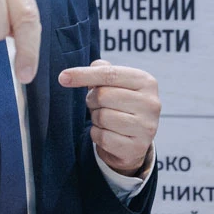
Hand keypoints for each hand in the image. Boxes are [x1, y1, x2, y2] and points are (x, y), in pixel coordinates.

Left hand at [59, 59, 160, 175]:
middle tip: (96, 105)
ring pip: (102, 117)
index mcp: (146, 82)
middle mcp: (151, 103)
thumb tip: (92, 65)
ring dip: (96, 119)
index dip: (84, 74)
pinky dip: (97, 134)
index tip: (63, 77)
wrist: (134, 141)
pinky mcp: (136, 147)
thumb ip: (104, 71)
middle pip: (103, 95)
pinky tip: (107, 133)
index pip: (110, 73)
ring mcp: (146, 127)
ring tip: (105, 119)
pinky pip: (103, 137)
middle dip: (92, 101)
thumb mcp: (116, 85)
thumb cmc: (121, 106)